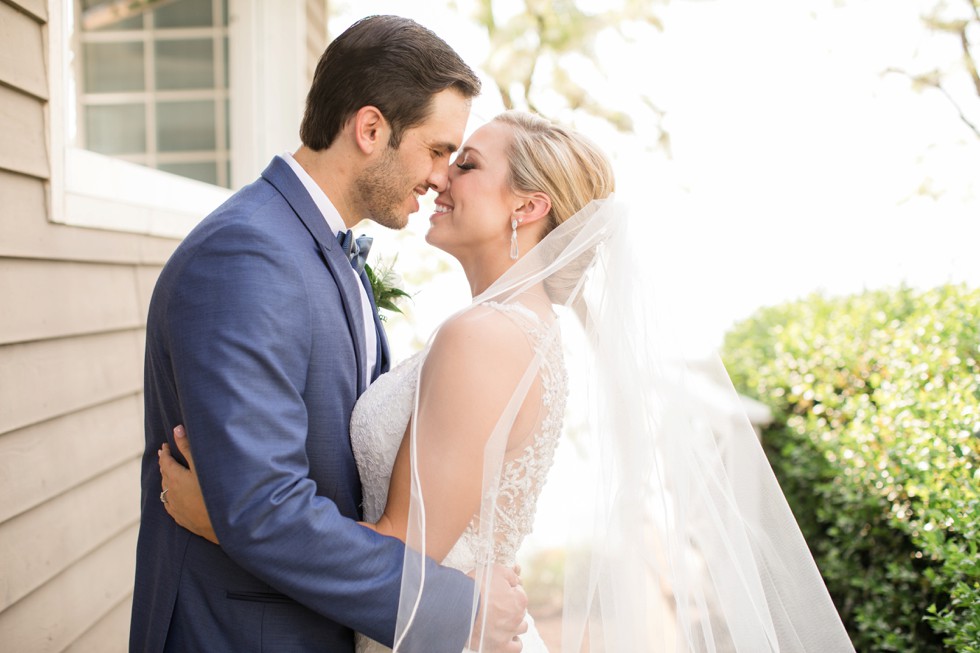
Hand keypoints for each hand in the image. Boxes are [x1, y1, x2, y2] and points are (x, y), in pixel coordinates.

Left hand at [159, 425, 219, 544]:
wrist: (223, 523)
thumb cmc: (214, 491)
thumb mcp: (202, 466)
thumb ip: (188, 447)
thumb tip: (176, 429)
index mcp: (176, 478)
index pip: (166, 462)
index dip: (165, 452)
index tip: (165, 446)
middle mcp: (172, 493)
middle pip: (164, 475)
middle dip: (164, 464)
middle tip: (165, 456)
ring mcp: (176, 508)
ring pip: (165, 491)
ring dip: (166, 480)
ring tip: (167, 474)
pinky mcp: (182, 519)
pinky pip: (169, 505)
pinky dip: (169, 496)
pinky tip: (172, 498)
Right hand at [469, 564, 528, 652]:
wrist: (459, 606)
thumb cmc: (475, 587)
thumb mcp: (495, 570)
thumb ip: (510, 574)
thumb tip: (517, 579)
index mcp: (519, 600)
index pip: (520, 593)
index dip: (509, 590)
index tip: (498, 590)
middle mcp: (518, 618)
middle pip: (520, 611)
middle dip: (511, 606)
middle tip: (496, 604)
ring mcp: (509, 633)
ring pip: (521, 628)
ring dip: (514, 624)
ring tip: (501, 620)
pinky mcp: (499, 647)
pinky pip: (515, 648)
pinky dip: (513, 642)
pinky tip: (506, 637)